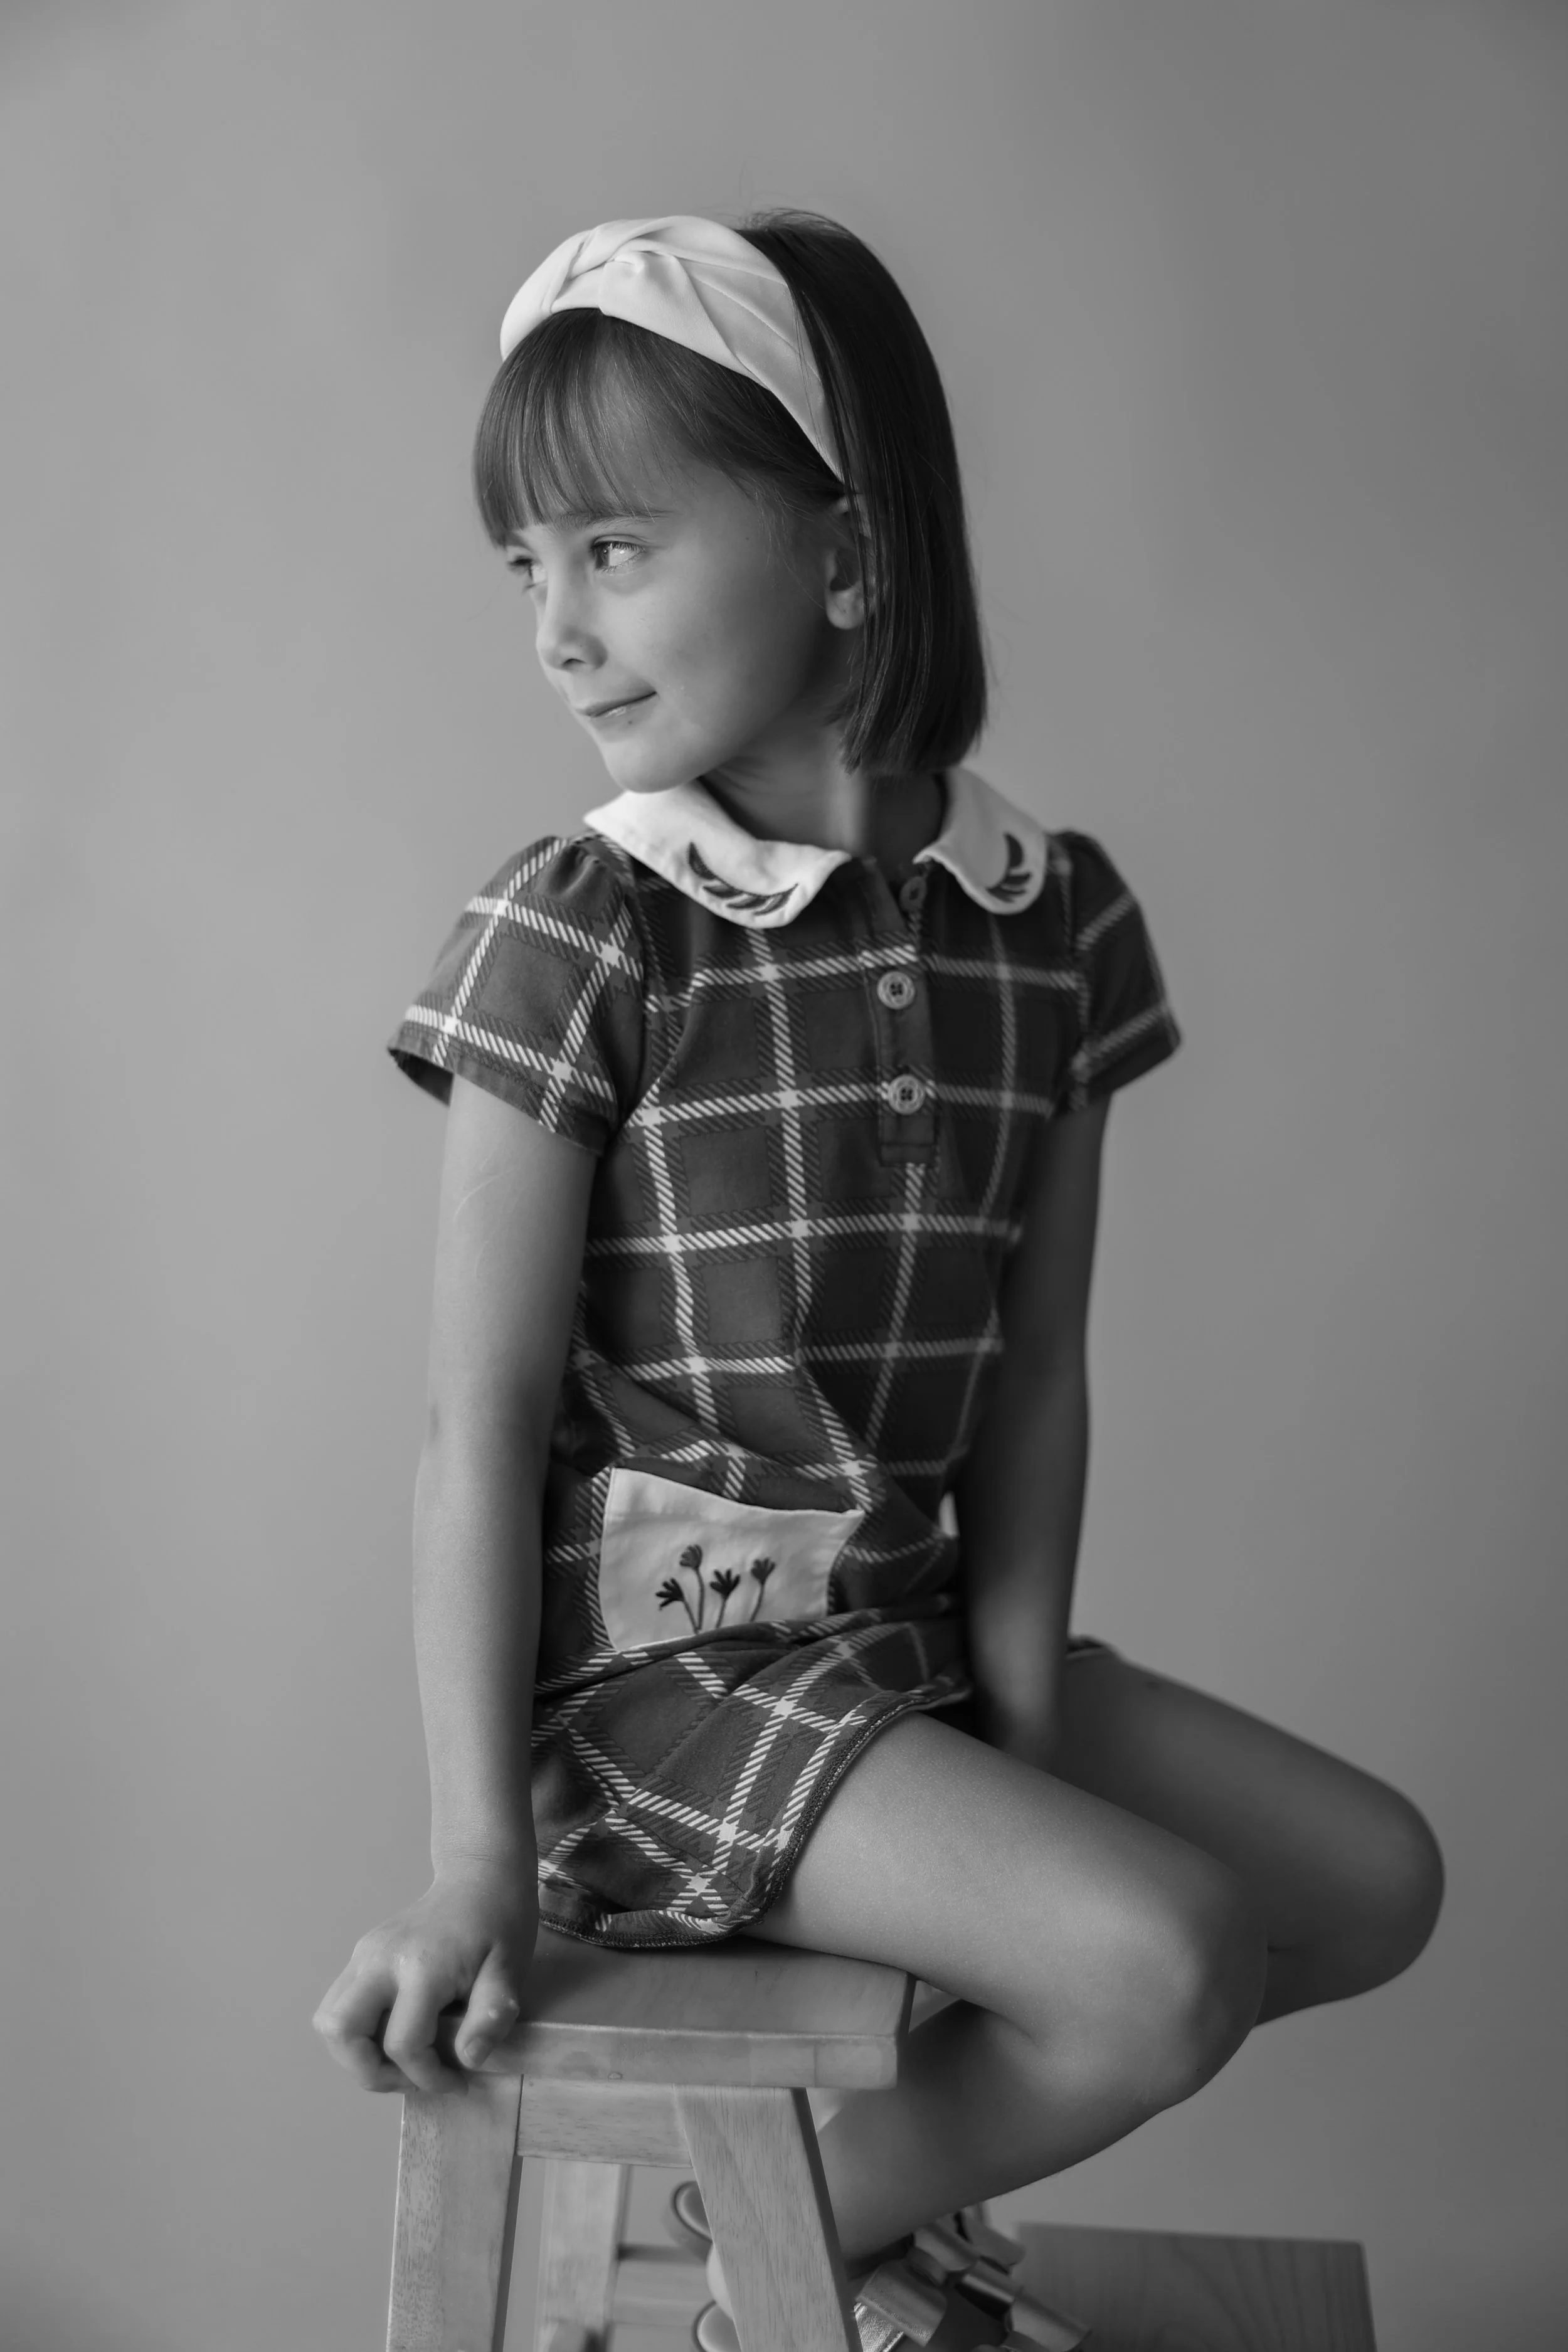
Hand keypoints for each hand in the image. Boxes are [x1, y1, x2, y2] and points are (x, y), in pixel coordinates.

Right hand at [313, 1859, 538, 2095]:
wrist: (480, 1874)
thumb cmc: (501, 1921)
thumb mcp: (511, 1969)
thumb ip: (492, 2015)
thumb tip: (468, 2059)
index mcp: (422, 1965)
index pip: (403, 2044)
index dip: (428, 2078)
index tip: (459, 2081)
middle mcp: (381, 1958)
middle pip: (341, 2032)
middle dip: (371, 2073)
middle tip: (413, 2078)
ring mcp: (365, 1953)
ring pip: (328, 2020)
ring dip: (356, 2056)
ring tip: (401, 2063)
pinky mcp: (362, 1954)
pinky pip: (339, 2005)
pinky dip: (357, 2034)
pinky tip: (395, 2035)